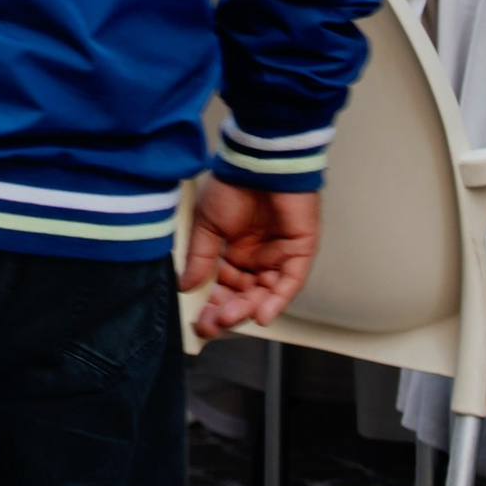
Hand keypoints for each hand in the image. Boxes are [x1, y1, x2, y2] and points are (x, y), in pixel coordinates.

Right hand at [181, 181, 320, 340]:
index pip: (224, 287)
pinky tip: (261, 314)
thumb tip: (186, 286)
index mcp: (234, 250)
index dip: (212, 304)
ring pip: (264, 294)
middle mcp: (257, 257)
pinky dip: (276, 301)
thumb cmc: (233, 184)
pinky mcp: (299, 252)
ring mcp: (279, 256)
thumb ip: (200, 258)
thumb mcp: (206, 223)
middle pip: (243, 295)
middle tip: (213, 324)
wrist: (260, 162)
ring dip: (247, 309)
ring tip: (230, 317)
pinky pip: (289, 284)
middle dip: (227, 312)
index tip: (200, 320)